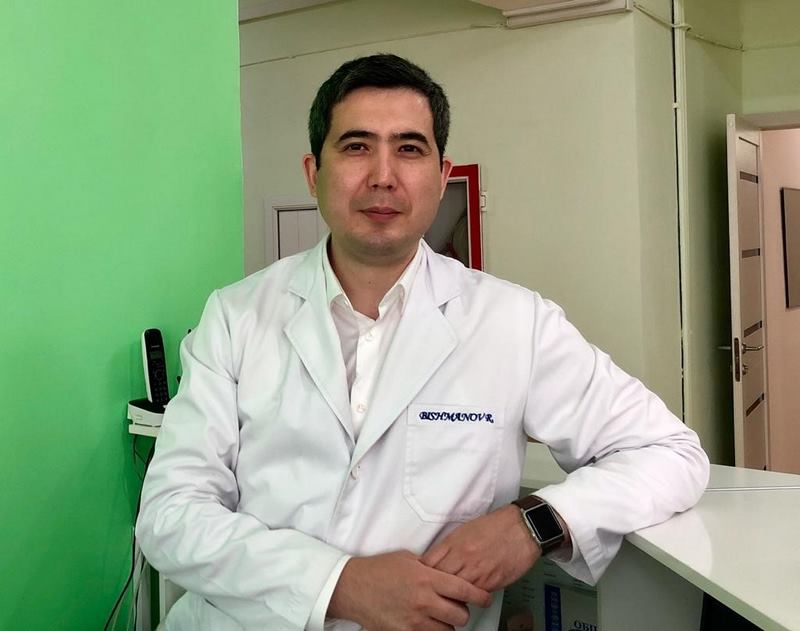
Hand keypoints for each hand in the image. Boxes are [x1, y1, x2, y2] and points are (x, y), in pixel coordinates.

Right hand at [327, 550, 491, 630]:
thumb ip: (431, 567)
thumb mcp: (409, 559)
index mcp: (428, 578)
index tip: (486, 598)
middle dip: (462, 611)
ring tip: (438, 616)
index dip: (480, 596)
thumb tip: (447, 572)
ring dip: (447, 624)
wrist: (353, 587)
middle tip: (456, 606)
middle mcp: (424, 601)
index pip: (465, 591)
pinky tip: (426, 624)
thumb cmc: (378, 569)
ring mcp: (414, 621)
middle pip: (461, 615)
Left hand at [421, 505, 539, 592]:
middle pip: (438, 579)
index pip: (428, 563)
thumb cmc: (496, 526)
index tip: (422, 577)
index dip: (423, 573)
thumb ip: (450, 546)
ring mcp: (476, 572)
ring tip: (449, 598)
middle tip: (432, 591)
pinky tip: (467, 597)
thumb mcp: (465, 530)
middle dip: (434, 587)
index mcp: (454, 542)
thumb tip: (438, 560)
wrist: (521, 528)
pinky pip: (473, 596)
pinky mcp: (490, 583)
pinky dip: (468, 598)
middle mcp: (462, 558)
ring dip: (450, 596)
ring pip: (454, 592)